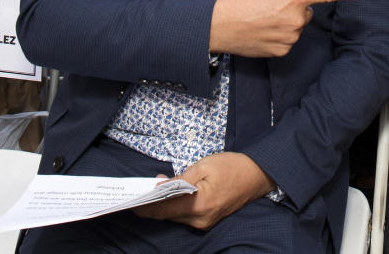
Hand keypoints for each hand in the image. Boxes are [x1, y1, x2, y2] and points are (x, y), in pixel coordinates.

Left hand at [133, 152, 274, 229]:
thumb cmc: (233, 166)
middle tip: (138, 190)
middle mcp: (200, 220)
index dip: (144, 207)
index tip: (129, 201)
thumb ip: (180, 178)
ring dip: (163, 205)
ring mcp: (206, 222)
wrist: (259, 175)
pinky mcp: (209, 220)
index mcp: (199, 206)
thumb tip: (158, 186)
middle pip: (168, 216)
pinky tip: (169, 195)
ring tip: (152, 190)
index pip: (163, 210)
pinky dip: (175, 206)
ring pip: (176, 217)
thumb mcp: (204, 165)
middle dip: (152, 204)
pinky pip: (186, 215)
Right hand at [209, 0, 362, 56]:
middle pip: (306, 14)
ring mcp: (290, 37)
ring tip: (263, 20)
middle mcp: (296, 19)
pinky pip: (288, 41)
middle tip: (272, 9)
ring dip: (285, 24)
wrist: (221, 25)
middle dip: (295, 11)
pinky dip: (278, 37)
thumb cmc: (241, 1)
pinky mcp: (283, 50)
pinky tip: (263, 33)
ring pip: (296, 28)